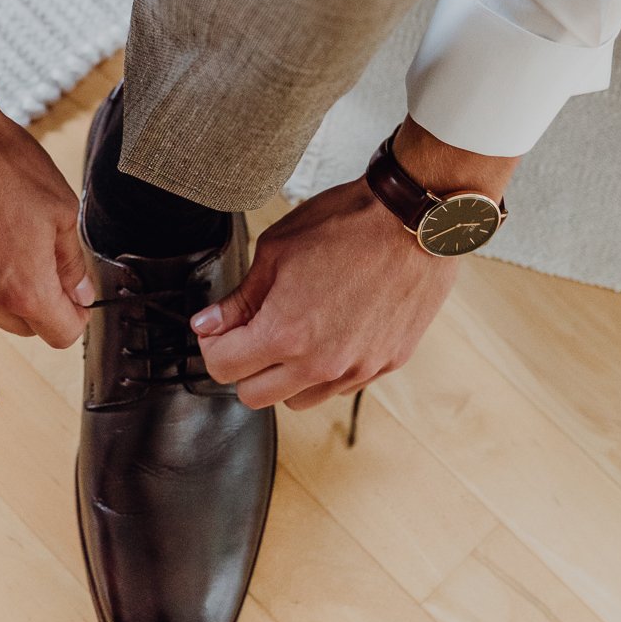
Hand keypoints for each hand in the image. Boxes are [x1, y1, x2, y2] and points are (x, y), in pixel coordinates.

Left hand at [190, 121, 517, 409]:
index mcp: (285, 333)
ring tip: (295, 331)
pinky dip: (326, 369)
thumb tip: (206, 325)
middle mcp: (320, 364)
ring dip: (285, 374)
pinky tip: (332, 330)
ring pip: (298, 400)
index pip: (223, 369)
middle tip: (251, 331)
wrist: (414, 221)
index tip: (220, 327)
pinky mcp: (385, 365)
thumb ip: (239, 298)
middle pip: (254, 396)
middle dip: (244, 366)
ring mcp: (356, 369)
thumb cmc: (345, 225)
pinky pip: (340, 387)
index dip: (213, 344)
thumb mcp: (276, 251)